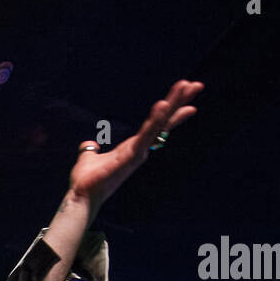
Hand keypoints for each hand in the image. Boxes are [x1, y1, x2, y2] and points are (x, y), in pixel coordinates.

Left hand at [68, 79, 203, 211]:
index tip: (191, 105)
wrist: (82, 196)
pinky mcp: (132, 155)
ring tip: (185, 86)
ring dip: (173, 103)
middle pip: (164, 121)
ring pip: (160, 123)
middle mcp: (139, 149)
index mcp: (132, 147)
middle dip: (180, 102)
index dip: (173, 115)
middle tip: (197, 84)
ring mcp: (138, 152)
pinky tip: (163, 104)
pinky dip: (155, 120)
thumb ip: (90, 150)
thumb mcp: (89, 158)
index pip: (157, 127)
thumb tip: (89, 145)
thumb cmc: (87, 181)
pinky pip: (146, 134)